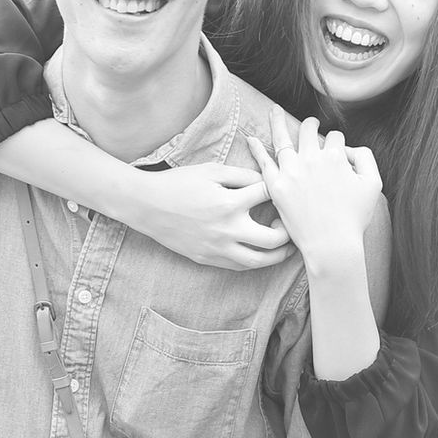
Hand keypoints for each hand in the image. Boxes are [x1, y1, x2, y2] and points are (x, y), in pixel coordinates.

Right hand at [126, 162, 294, 269]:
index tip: (283, 188)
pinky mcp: (207, 259)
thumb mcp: (212, 170)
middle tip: (290, 224)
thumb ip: (242, 175)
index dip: (278, 189)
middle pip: (273, 239)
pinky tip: (260, 253)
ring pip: (258, 261)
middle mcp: (227, 229)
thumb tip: (266, 179)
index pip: (269, 196)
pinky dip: (254, 261)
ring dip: (277, 256)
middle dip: (287, 232)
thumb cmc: (180, 183)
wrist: (147, 205)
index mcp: (230, 203)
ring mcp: (217, 248)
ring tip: (286, 247)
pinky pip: (238, 266)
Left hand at [246, 108, 382, 269]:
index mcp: (335, 156)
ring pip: (283, 139)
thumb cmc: (354, 218)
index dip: (338, 144)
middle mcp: (311, 159)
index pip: (335, 137)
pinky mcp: (276, 188)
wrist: (332, 245)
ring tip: (275, 110)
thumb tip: (349, 149)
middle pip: (308, 131)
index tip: (338, 153)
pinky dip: (257, 149)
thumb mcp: (373, 184)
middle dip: (311, 124)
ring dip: (279, 121)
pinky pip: (263, 163)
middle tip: (311, 123)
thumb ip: (366, 158)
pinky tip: (251, 138)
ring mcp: (291, 172)